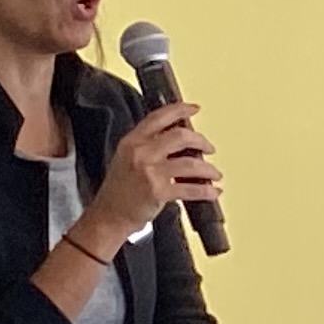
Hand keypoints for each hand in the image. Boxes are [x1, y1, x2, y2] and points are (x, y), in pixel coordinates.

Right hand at [84, 103, 218, 252]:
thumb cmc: (120, 189)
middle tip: (209, 148)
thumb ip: (149, 144)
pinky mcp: (158, 192)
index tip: (194, 109)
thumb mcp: (128, 157)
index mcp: (132, 140)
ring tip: (214, 173)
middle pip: (180, 136)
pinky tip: (213, 191)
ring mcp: (149, 172)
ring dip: (208, 169)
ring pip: (190, 163)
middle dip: (201, 141)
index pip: (159, 117)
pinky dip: (206, 191)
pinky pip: (190, 189)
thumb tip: (181, 137)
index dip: (180, 110)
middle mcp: (140, 152)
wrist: (109, 215)